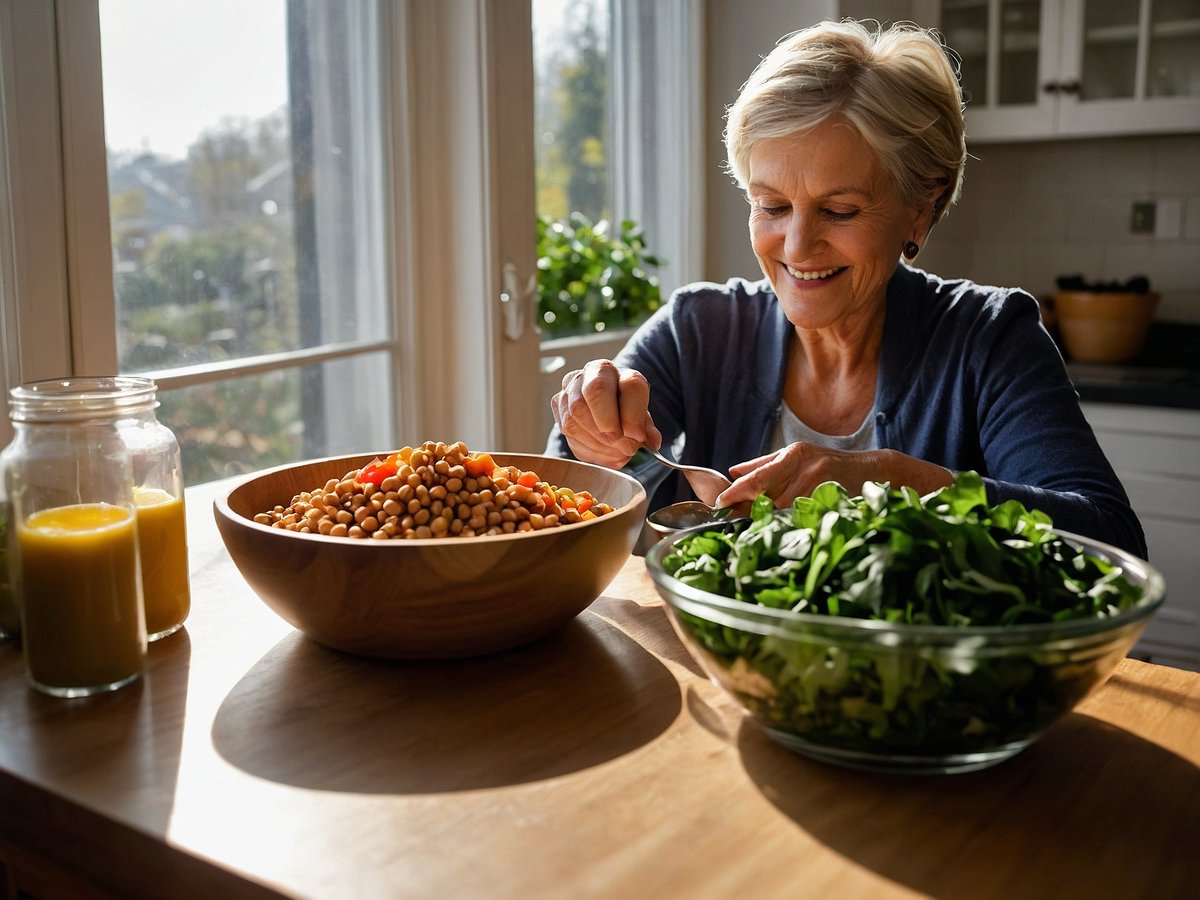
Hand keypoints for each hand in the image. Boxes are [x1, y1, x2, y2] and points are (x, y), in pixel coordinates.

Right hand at [551, 360, 663, 468]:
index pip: (627, 384)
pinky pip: (569, 434)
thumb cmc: (622, 408)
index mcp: (611, 370)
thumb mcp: (639, 413)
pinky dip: (590, 450)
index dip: (634, 415)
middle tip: (626, 448)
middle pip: (594, 394)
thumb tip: (651, 442)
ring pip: (576, 418)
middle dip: (611, 428)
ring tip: (618, 453)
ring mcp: (566, 392)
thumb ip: (645, 426)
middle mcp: (585, 375)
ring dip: (600, 443)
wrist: (600, 406)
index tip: (639, 437)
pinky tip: (604, 452)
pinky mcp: (556, 411)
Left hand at [715, 444, 952, 508]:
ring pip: (784, 509)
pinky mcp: (833, 499)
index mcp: (793, 454)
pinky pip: (804, 517)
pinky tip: (781, 532)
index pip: (757, 476)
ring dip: (767, 521)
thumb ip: (764, 464)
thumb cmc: (830, 464)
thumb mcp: (797, 457)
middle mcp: (805, 466)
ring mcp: (820, 484)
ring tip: (753, 529)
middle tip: (729, 521)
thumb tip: (733, 471)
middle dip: (747, 510)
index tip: (719, 504)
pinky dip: (789, 525)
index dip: (736, 492)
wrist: (874, 470)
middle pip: (767, 495)